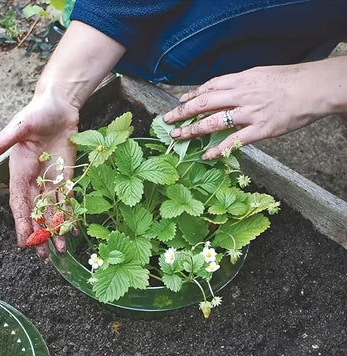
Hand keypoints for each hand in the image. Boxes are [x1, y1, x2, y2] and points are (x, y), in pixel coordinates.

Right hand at [0, 89, 77, 257]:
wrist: (60, 108)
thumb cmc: (37, 113)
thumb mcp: (20, 126)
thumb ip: (4, 140)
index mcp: (19, 172)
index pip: (19, 203)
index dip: (22, 223)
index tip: (25, 243)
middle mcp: (33, 181)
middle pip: (36, 213)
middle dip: (39, 234)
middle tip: (44, 257)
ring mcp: (50, 181)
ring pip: (53, 211)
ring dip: (56, 230)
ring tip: (61, 250)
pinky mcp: (66, 177)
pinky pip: (67, 200)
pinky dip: (70, 215)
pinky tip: (74, 230)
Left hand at [163, 58, 346, 159]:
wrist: (313, 88)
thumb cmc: (288, 80)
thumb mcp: (260, 74)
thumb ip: (240, 83)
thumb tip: (222, 92)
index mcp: (240, 79)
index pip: (208, 87)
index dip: (191, 96)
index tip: (180, 103)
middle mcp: (240, 95)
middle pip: (204, 103)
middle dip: (182, 113)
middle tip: (167, 121)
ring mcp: (249, 113)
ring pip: (213, 122)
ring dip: (192, 130)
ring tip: (178, 137)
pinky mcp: (260, 130)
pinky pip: (233, 141)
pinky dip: (217, 149)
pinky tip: (205, 155)